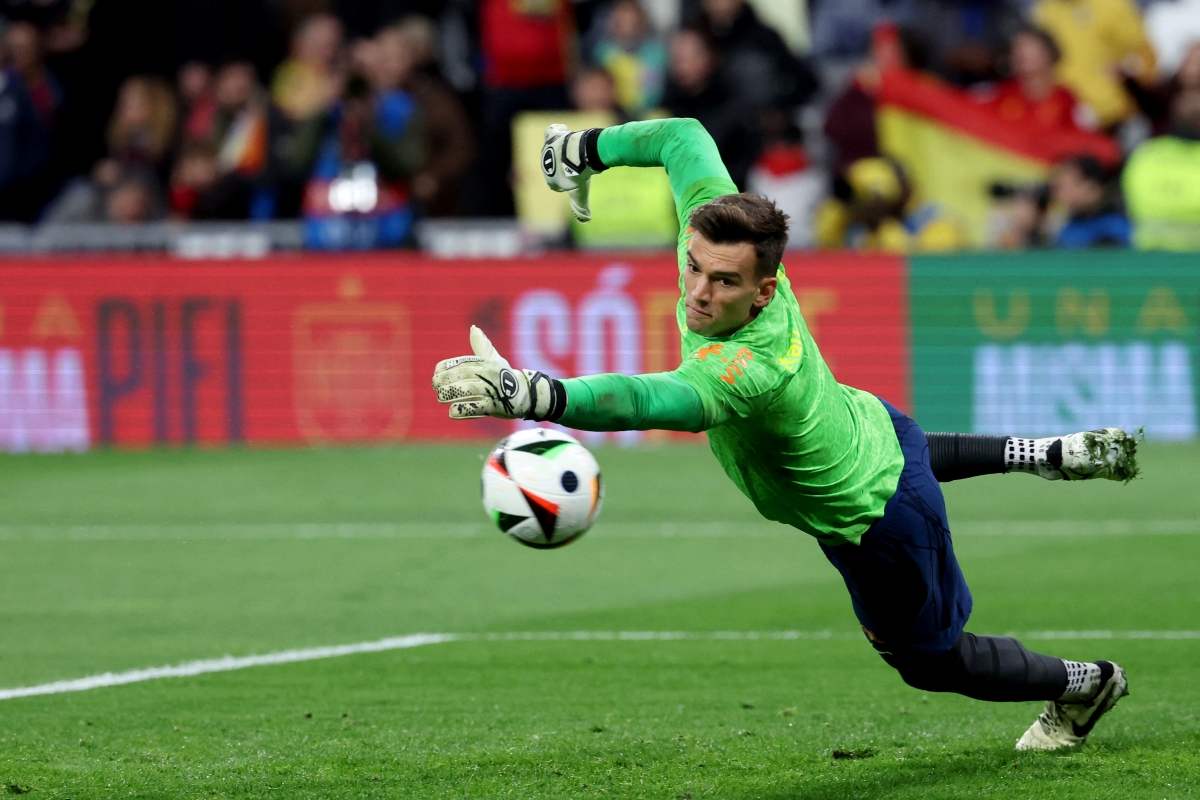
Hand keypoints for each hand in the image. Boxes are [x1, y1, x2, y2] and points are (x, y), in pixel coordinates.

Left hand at [432, 326, 562, 420]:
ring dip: (451, 393)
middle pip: (463, 375)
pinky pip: (477, 408)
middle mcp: (490, 375)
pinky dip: (463, 410)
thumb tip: (473, 327)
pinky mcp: (496, 407)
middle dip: (446, 380)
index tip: (436, 371)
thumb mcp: (494, 359)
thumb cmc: (506, 376)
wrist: (527, 394)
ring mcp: (493, 391)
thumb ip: (481, 345)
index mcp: (487, 363)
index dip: (447, 366)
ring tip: (440, 397)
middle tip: (434, 386)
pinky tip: (451, 412)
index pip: (463, 362)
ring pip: (468, 390)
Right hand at [541, 124, 604, 222]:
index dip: (563, 184)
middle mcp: (546, 165)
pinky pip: (550, 132)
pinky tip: (563, 130)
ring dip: (560, 151)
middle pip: (553, 167)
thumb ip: (581, 208)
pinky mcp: (553, 136)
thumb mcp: (580, 193)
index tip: (573, 181)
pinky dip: (556, 131)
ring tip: (572, 152)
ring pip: (552, 150)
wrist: (578, 156)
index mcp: (550, 181)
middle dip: (562, 167)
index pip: (554, 184)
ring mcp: (548, 150)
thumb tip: (586, 220)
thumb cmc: (578, 175)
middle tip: (576, 166)